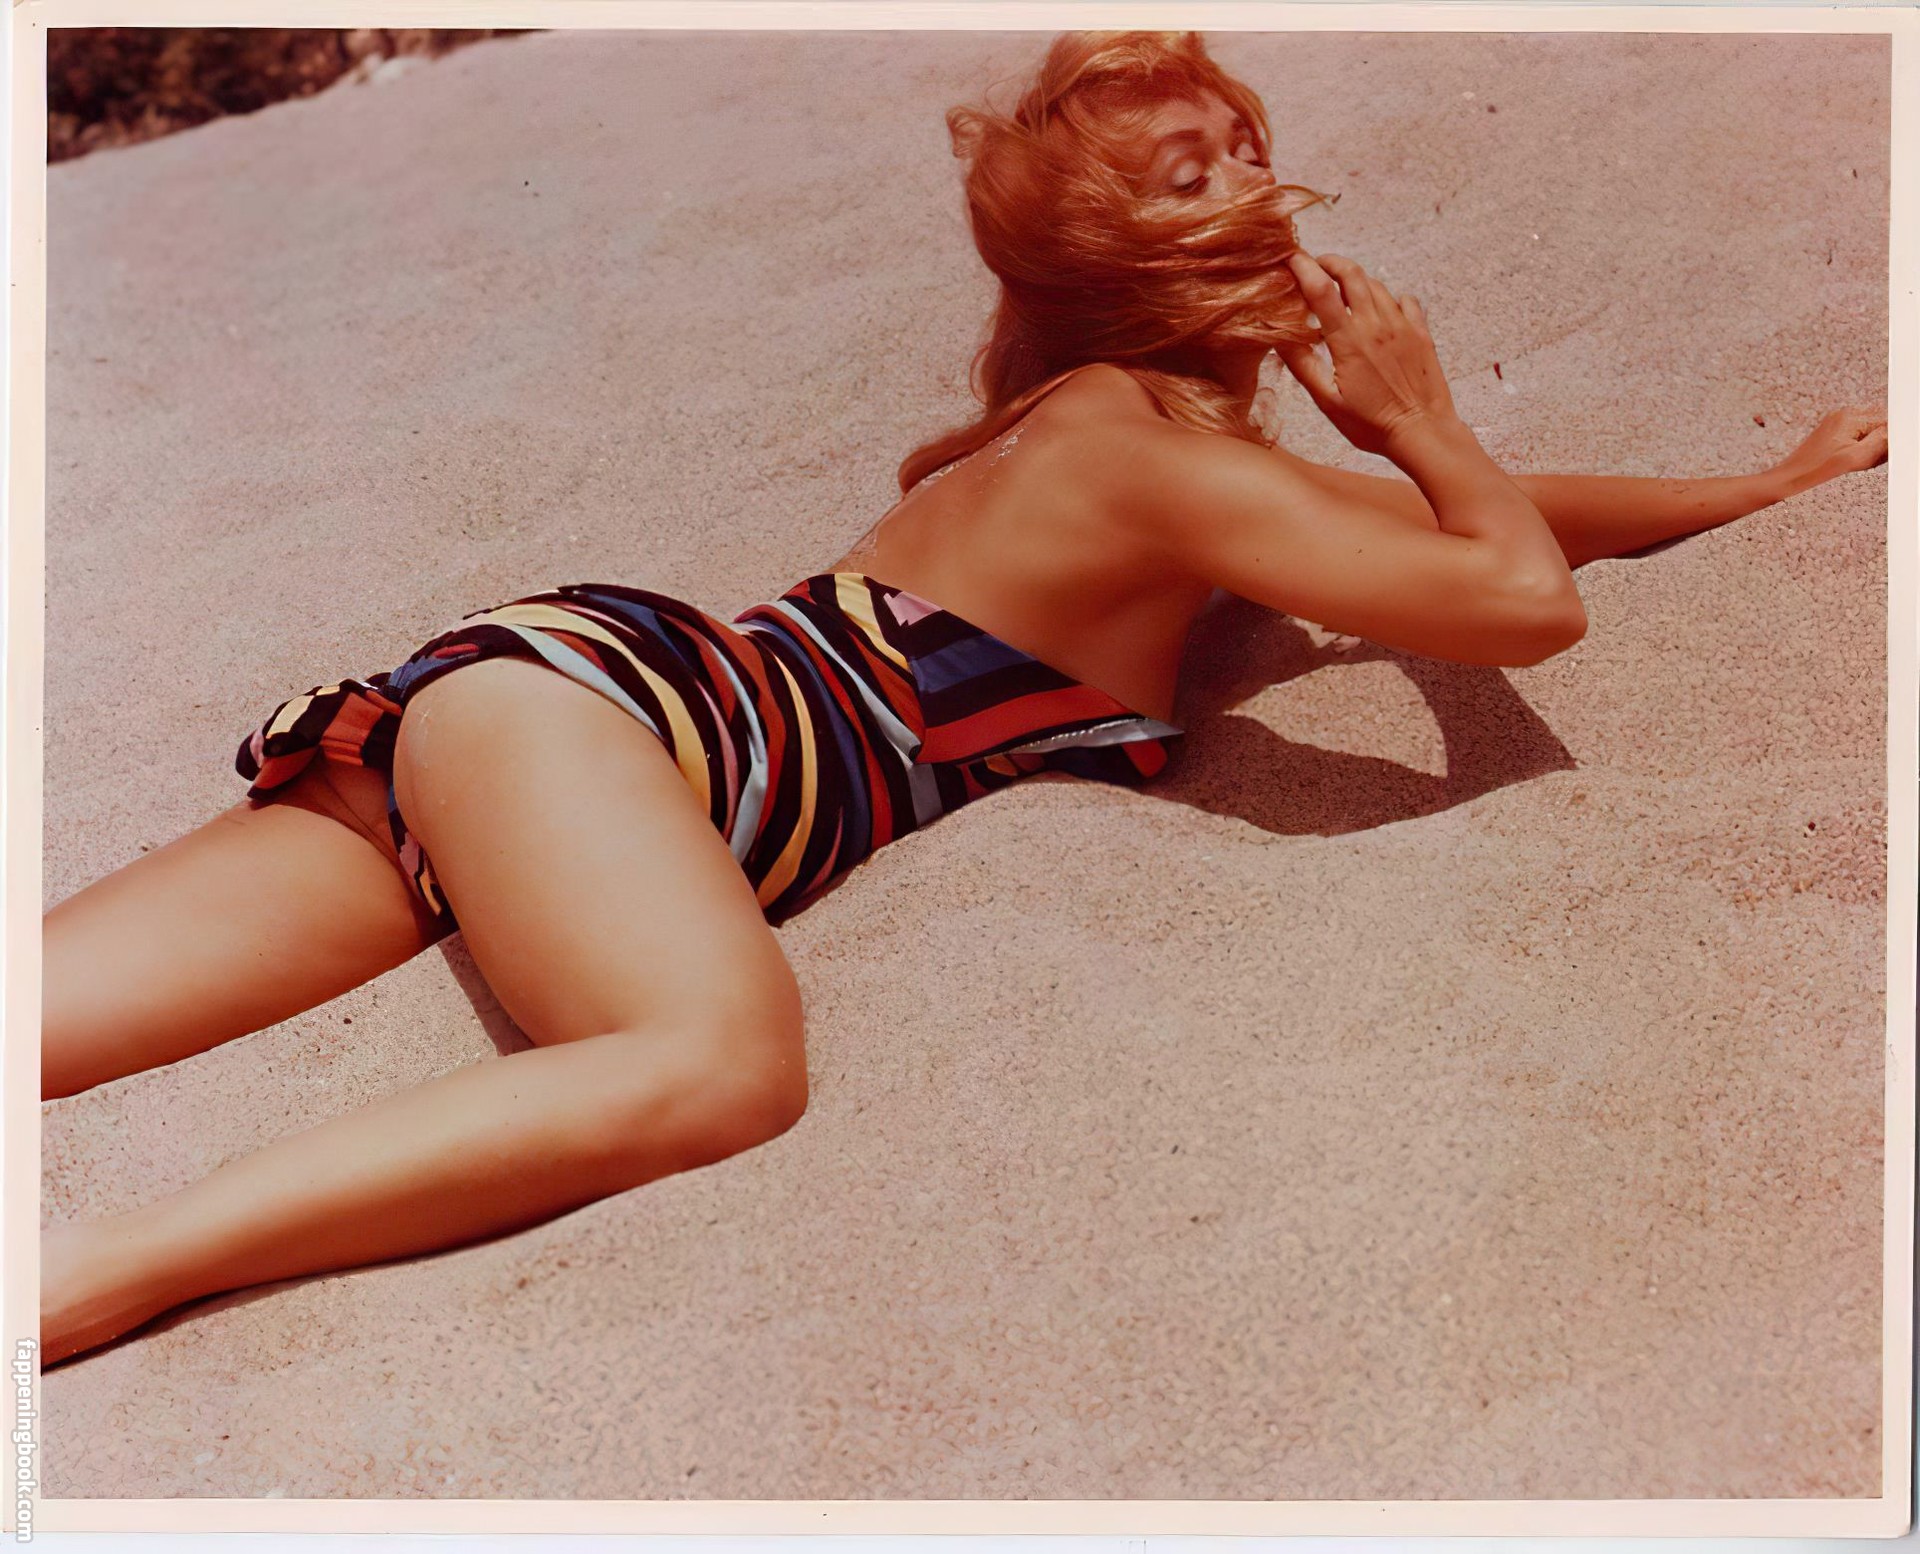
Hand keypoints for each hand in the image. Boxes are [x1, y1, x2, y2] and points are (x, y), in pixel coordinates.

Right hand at [1277, 251, 1460, 457]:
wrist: (1422, 432)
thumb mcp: (1328, 402)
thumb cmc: (1372, 425)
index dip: (1303, 267)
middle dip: (1330, 262)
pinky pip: (1405, 300)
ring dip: (1355, 281)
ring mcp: (1402, 325)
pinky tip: (1381, 312)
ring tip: (1343, 293)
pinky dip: (1389, 298)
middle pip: (1351, 273)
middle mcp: (1376, 324)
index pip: (1321, 289)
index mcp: (1349, 340)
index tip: (1290, 258)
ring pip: (1376, 285)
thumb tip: (1280, 339)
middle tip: (1316, 267)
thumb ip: (1303, 366)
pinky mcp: (1421, 333)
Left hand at [1772, 406, 1887, 492]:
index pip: (1888, 420)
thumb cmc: (1817, 470)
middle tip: (1870, 457)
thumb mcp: (1857, 457)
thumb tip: (1898, 430)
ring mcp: (1837, 422)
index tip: (1884, 452)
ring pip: (1869, 430)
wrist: (1791, 478)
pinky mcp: (1833, 433)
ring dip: (1871, 446)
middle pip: (1880, 423)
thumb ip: (1882, 441)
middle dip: (1881, 441)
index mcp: (1852, 417)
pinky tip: (1850, 460)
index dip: (1891, 438)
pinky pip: (1857, 436)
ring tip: (1857, 460)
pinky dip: (1860, 448)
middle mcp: (1844, 415)